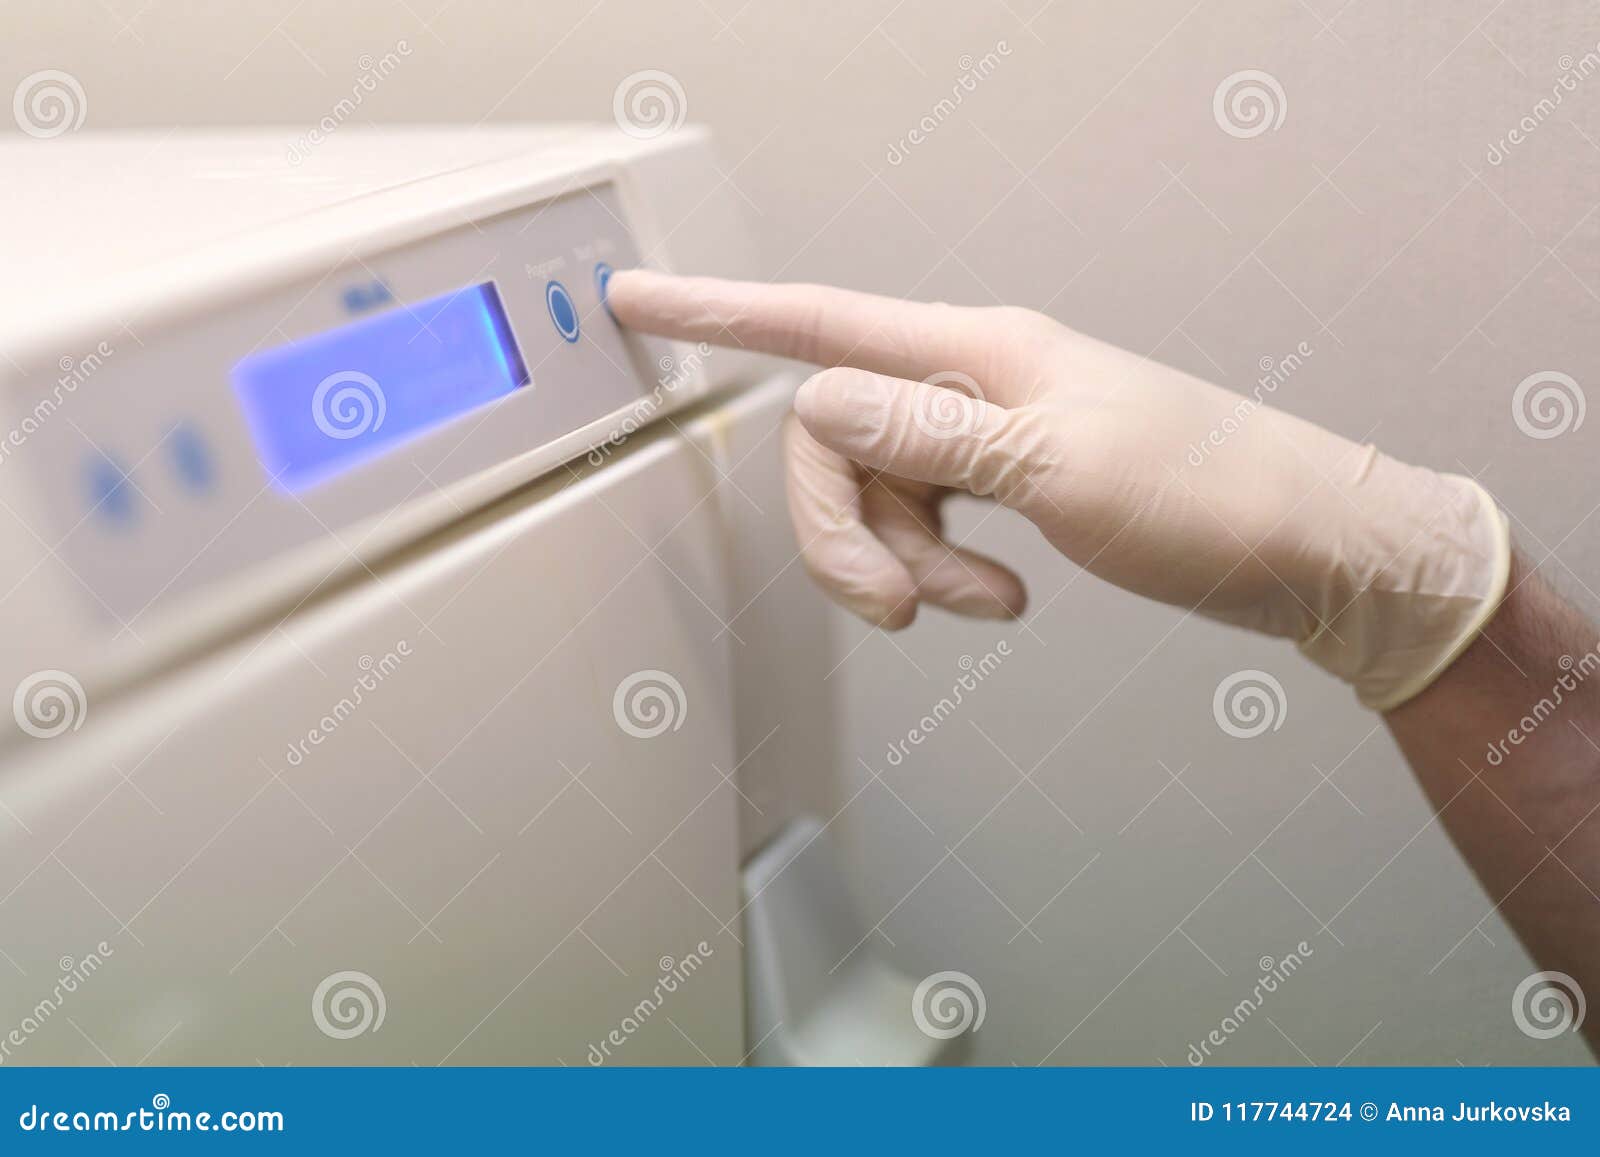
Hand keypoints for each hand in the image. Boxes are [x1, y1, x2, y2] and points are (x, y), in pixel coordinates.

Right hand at [606, 271, 1510, 710]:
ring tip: (985, 604)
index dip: (717, 315)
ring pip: (877, 495)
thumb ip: (929, 437)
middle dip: (842, 533)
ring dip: (906, 564)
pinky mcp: (1010, 483)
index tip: (631, 303)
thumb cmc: (1210, 497)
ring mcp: (989, 434)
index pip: (821, 323)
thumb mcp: (1060, 470)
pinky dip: (942, 570)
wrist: (1306, 550)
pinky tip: (1000, 598)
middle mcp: (972, 381)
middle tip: (894, 609)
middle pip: (834, 443)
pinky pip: (926, 521)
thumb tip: (819, 399)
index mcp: (977, 352)